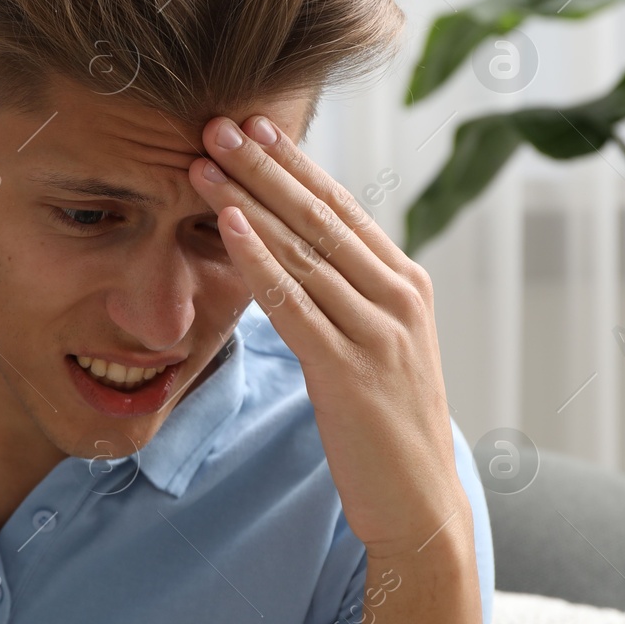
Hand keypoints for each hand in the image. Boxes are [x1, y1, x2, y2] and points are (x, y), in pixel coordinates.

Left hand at [188, 115, 467, 559]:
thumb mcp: (374, 342)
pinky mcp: (349, 371)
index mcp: (404, 284)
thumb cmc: (385, 421)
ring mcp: (377, 332)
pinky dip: (259, 259)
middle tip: (219, 123)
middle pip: (320, 216)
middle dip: (265, 166)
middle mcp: (397, 297)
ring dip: (249, 201)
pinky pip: (295, 303)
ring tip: (205, 162)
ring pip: (303, 251)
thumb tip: (293, 250)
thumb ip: (343, 294)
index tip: (255, 123)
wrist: (419, 500)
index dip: (295, 162)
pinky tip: (228, 226)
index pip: (342, 207)